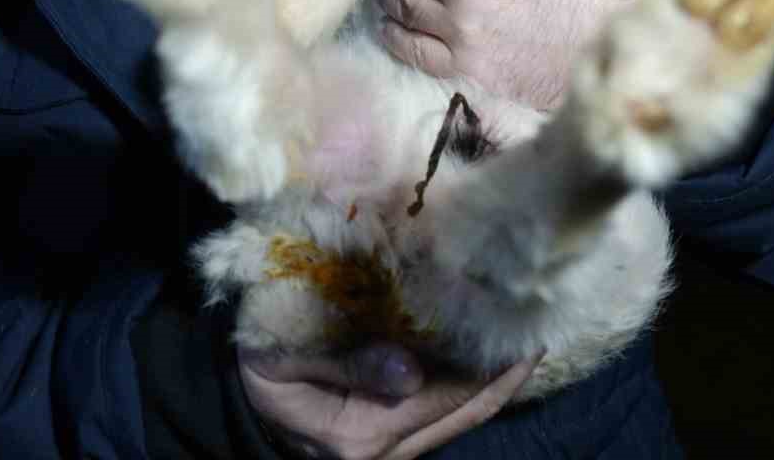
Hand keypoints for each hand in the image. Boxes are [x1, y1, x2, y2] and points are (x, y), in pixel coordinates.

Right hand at [238, 340, 539, 459]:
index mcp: (365, 433)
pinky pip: (442, 415)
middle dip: (507, 374)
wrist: (231, 409)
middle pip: (466, 413)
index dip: (493, 369)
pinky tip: (488, 357)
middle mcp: (388, 449)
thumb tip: (411, 368)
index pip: (447, 399)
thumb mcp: (287, 363)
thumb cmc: (258, 374)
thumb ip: (348, 367)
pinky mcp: (387, 438)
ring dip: (494, 381)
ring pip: (459, 417)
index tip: (528, 330)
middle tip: (542, 325)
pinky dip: (469, 387)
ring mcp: (391, 449)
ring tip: (526, 336)